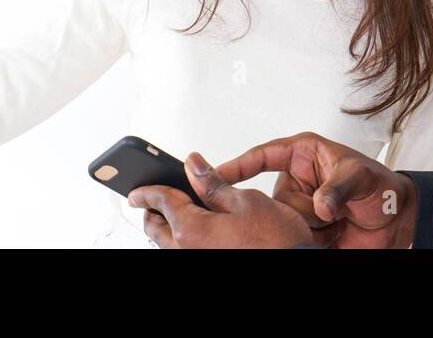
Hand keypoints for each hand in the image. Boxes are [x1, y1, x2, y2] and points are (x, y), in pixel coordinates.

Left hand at [127, 151, 314, 247]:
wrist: (298, 266)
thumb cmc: (277, 242)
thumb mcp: (247, 200)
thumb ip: (214, 184)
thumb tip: (194, 165)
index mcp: (191, 228)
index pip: (159, 202)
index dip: (146, 191)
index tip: (135, 190)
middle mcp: (187, 250)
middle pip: (156, 228)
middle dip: (151, 211)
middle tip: (150, 200)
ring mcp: (197, 261)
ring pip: (168, 245)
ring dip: (166, 228)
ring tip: (175, 213)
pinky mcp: (210, 265)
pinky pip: (184, 253)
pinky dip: (182, 240)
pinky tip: (198, 231)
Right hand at [215, 131, 417, 247]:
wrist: (397, 220)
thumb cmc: (380, 187)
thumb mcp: (361, 177)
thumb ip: (338, 188)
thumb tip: (320, 204)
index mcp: (304, 155)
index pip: (265, 155)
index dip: (240, 164)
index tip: (218, 173)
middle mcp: (297, 181)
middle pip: (275, 199)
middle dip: (302, 211)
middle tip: (332, 211)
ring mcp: (299, 208)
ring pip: (285, 223)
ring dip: (312, 228)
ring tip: (337, 222)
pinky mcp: (304, 231)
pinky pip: (294, 239)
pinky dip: (314, 241)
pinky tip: (334, 235)